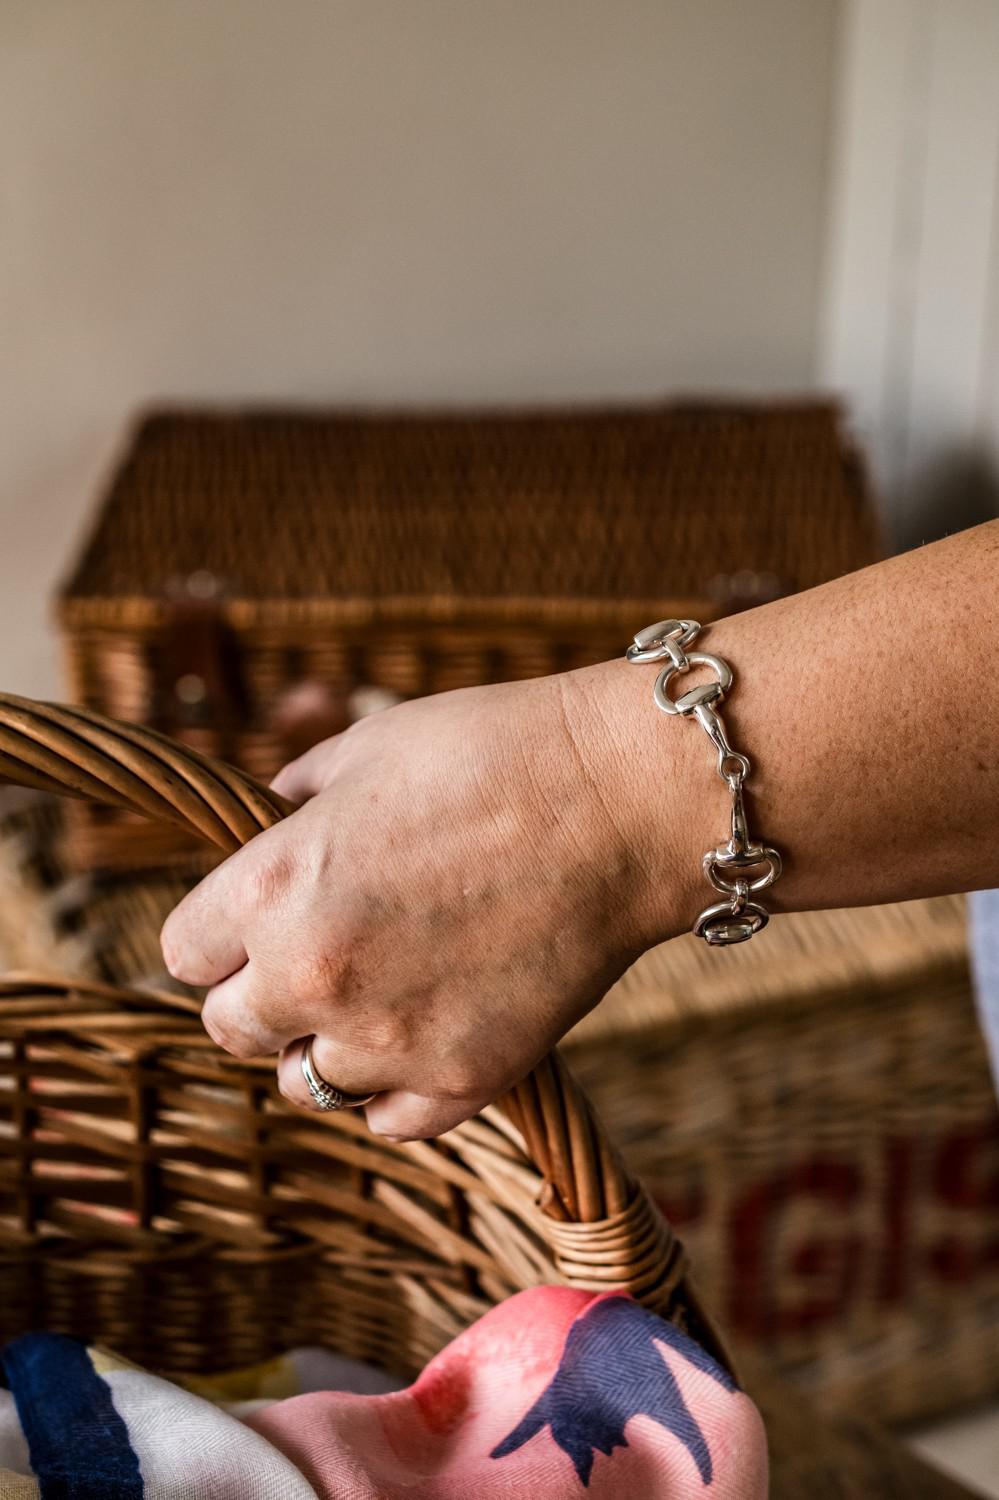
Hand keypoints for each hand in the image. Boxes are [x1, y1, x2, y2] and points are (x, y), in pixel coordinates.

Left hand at [160, 663, 688, 1138]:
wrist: (622, 798)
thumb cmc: (492, 751)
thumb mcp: (362, 750)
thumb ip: (291, 807)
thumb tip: (264, 832)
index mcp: (273, 886)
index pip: (183, 953)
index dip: (216, 933)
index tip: (250, 920)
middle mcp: (315, 975)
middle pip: (230, 1029)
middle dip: (260, 993)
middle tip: (314, 955)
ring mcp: (390, 1038)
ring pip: (304, 1084)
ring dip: (325, 1043)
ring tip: (377, 994)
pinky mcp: (464, 1078)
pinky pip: (387, 1121)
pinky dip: (392, 1088)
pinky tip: (420, 1032)